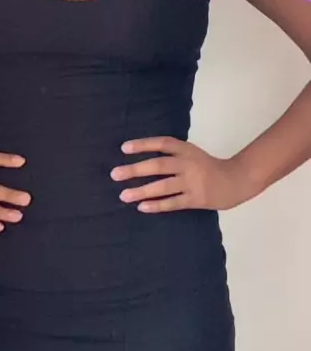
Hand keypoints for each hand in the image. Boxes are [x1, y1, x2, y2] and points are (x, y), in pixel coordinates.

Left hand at [111, 136, 248, 212]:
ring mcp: (192, 182)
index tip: (123, 148)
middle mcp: (188, 164)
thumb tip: (141, 160)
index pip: (162, 143)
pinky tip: (142, 207)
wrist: (235, 181)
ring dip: (142, 191)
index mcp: (186, 149)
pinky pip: (173, 203)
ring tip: (123, 195)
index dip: (143, 144)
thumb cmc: (207, 166)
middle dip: (135, 170)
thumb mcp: (191, 153)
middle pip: (158, 165)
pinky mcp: (196, 199)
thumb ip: (171, 154)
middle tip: (115, 174)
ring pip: (163, 186)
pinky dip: (157, 205)